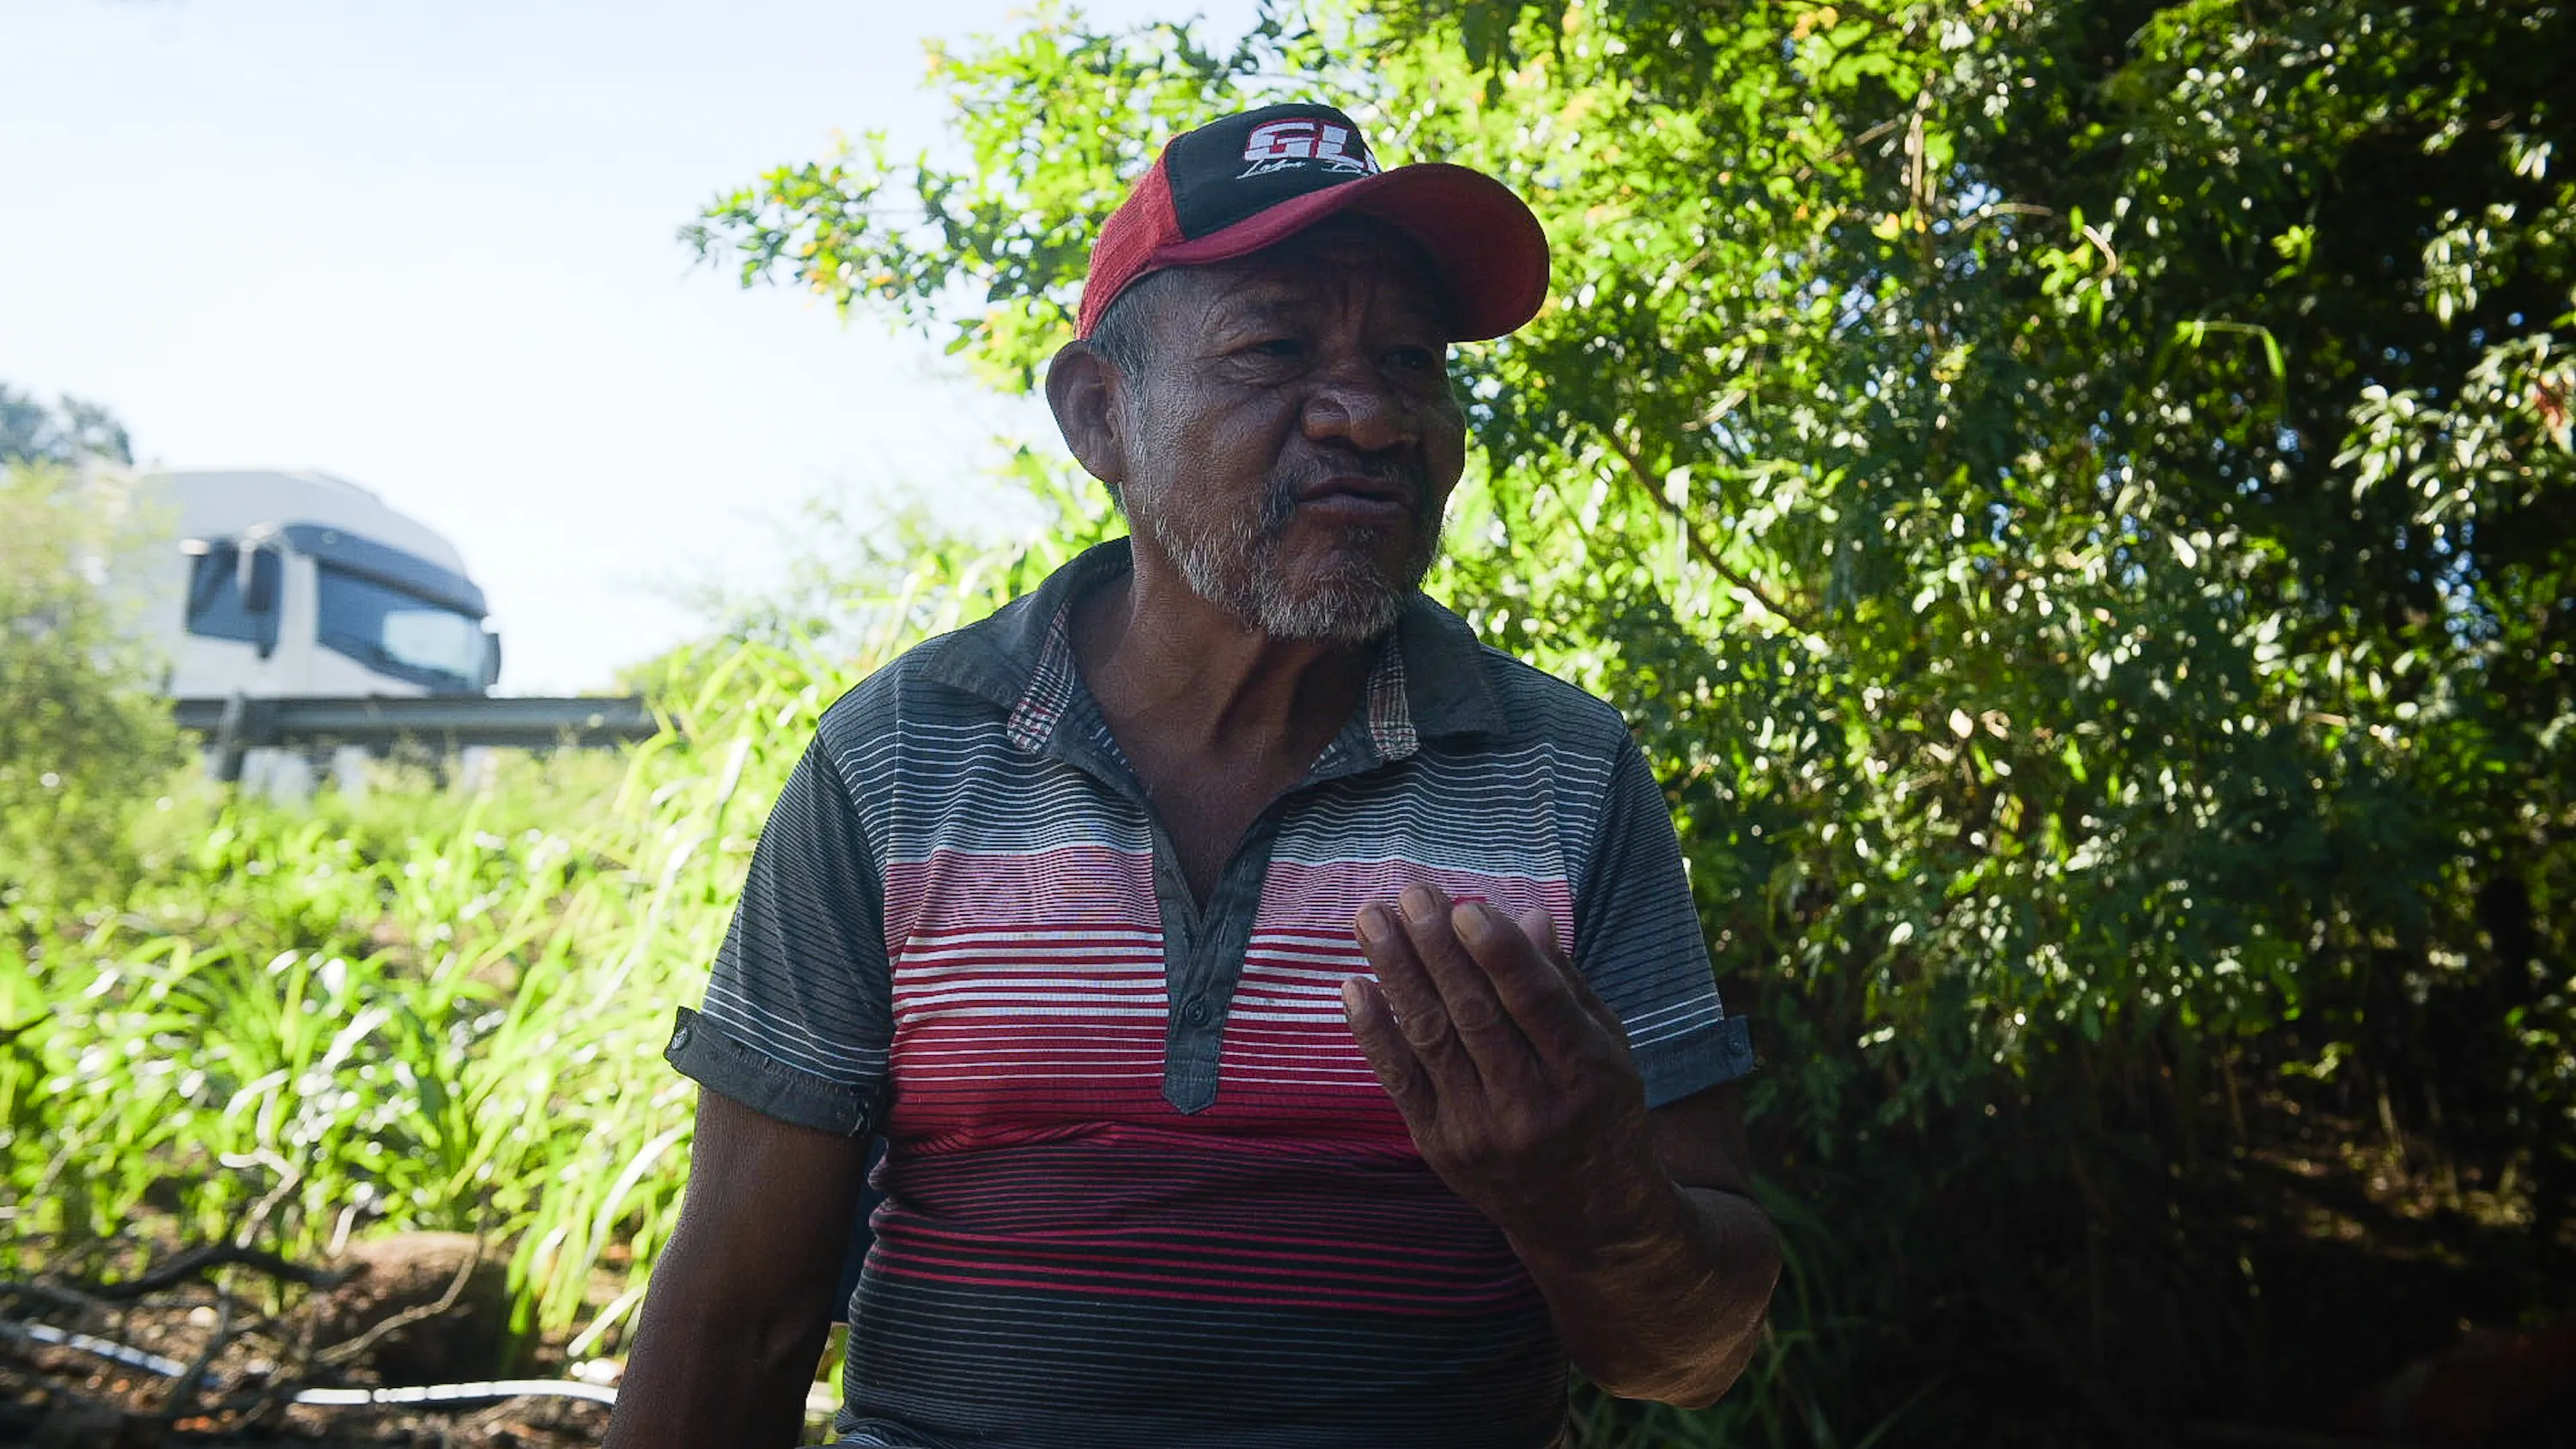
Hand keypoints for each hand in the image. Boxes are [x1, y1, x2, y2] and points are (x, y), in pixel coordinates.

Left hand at [1341, 883, 1670, 1259]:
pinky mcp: (1439, 1145)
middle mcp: (1530, 1105)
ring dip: (1396, 972)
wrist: (1584, 1217)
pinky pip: (1399, 1080)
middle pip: (1474, 1015)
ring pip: (1430, 1038)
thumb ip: (1566, 985)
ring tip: (1371, 919)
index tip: (1465, 905)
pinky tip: (1355, 985)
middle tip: (1410, 893)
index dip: (1498, 953)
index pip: (1536, 1004)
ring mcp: (1479, 1129)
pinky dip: (1373, 1031)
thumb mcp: (1608, 1048)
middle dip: (1436, 948)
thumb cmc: (1600, 1112)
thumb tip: (1528, 917)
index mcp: (1585, 1074)